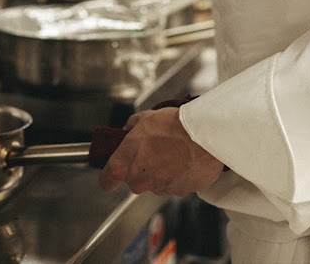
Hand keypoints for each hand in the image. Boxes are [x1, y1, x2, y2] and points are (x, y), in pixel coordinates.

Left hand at [98, 107, 224, 196]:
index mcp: (124, 165)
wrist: (203, 136)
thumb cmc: (173, 126)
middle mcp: (140, 182)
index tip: (112, 174)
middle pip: (134, 180)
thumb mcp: (144, 118)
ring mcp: (160, 189)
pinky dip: (178, 175)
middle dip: (141, 168)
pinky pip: (175, 185)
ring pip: (155, 183)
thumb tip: (129, 129)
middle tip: (153, 150)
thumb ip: (131, 127)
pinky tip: (185, 160)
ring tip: (172, 152)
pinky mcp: (180, 192)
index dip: (109, 177)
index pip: (106, 181)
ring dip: (161, 171)